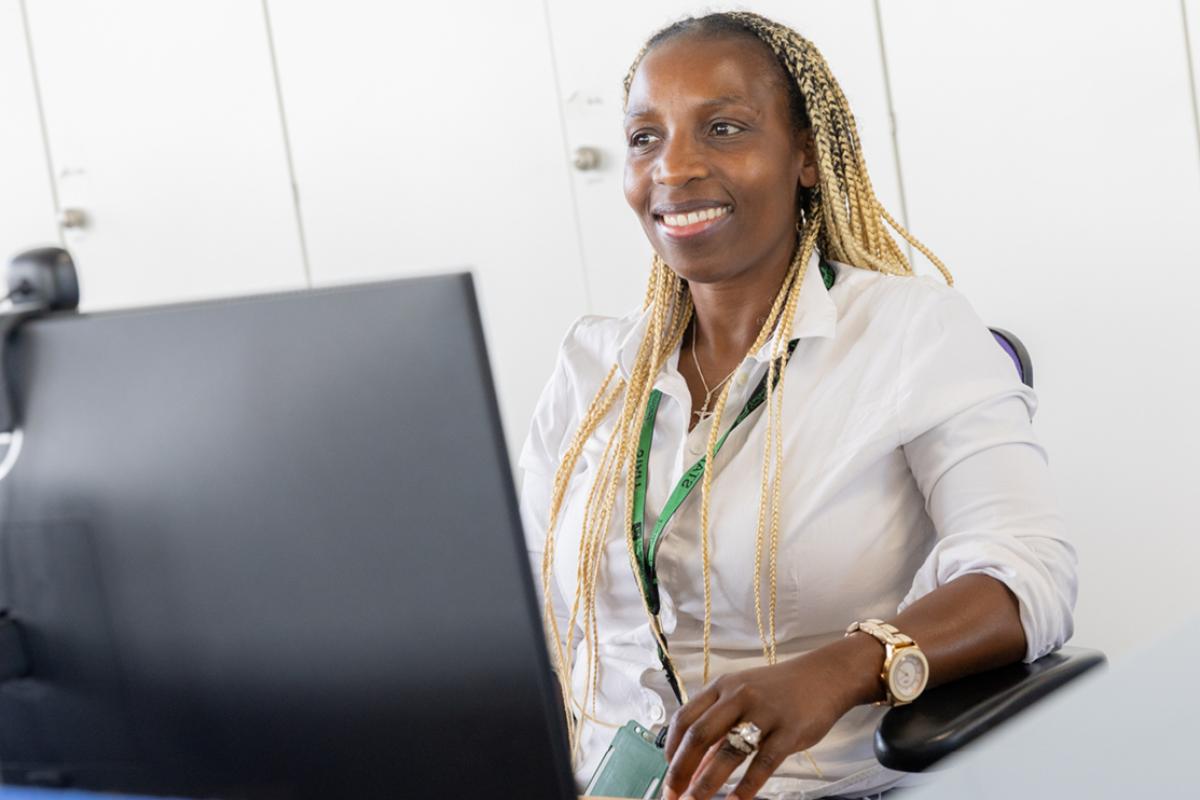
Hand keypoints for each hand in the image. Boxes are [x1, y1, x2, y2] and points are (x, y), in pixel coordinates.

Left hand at [661, 643, 874, 799]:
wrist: (825, 676)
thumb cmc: (779, 691)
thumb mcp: (743, 698)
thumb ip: (719, 729)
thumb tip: (696, 768)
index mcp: (722, 687)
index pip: (685, 718)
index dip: (671, 749)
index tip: (667, 773)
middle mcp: (739, 696)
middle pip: (699, 735)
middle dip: (681, 769)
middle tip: (673, 795)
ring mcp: (764, 712)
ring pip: (728, 751)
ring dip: (707, 782)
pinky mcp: (789, 731)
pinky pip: (763, 763)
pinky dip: (747, 786)